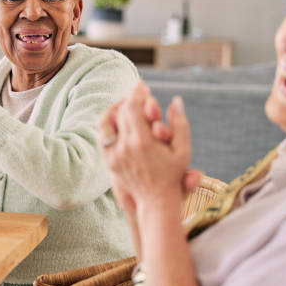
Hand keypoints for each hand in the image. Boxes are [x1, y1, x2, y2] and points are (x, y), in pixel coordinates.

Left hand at [99, 81, 197, 207]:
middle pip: (120, 112)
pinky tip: (118, 121)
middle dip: (128, 99)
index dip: (136, 93)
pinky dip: (108, 125)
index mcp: (143, 142)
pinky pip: (102, 136)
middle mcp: (124, 147)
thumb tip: (176, 99)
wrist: (156, 201)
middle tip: (137, 93)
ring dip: (114, 109)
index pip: (132, 107)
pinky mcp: (108, 162)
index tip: (141, 85)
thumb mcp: (183, 149)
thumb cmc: (173, 175)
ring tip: (124, 104)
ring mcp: (114, 155)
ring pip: (105, 122)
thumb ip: (180, 123)